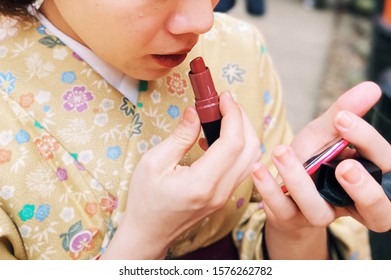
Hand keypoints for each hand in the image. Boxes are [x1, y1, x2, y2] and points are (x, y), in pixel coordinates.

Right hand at [103, 92, 260, 258]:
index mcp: (202, 183)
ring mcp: (226, 195)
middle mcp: (221, 191)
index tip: (223, 97)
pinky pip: (243, 166)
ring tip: (224, 116)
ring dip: (244, 132)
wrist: (149, 231)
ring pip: (251, 157)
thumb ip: (180, 137)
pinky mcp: (225, 195)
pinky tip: (219, 137)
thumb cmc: (146, 199)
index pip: (233, 143)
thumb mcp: (154, 163)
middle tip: (225, 103)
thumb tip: (195, 112)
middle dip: (242, 119)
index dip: (232, 115)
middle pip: (250, 148)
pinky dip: (239, 146)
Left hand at [251, 82, 390, 258]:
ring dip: (300, 181)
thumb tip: (372, 87)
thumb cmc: (313, 160)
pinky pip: (282, 210)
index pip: (385, 167)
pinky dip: (269, 189)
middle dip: (363, 187)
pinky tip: (258, 168)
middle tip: (344, 165)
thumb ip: (346, 113)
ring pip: (319, 210)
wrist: (284, 189)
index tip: (344, 120)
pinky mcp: (291, 219)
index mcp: (369, 180)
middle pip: (376, 207)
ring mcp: (320, 214)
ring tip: (282, 152)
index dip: (369, 145)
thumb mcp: (326, 134)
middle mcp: (351, 204)